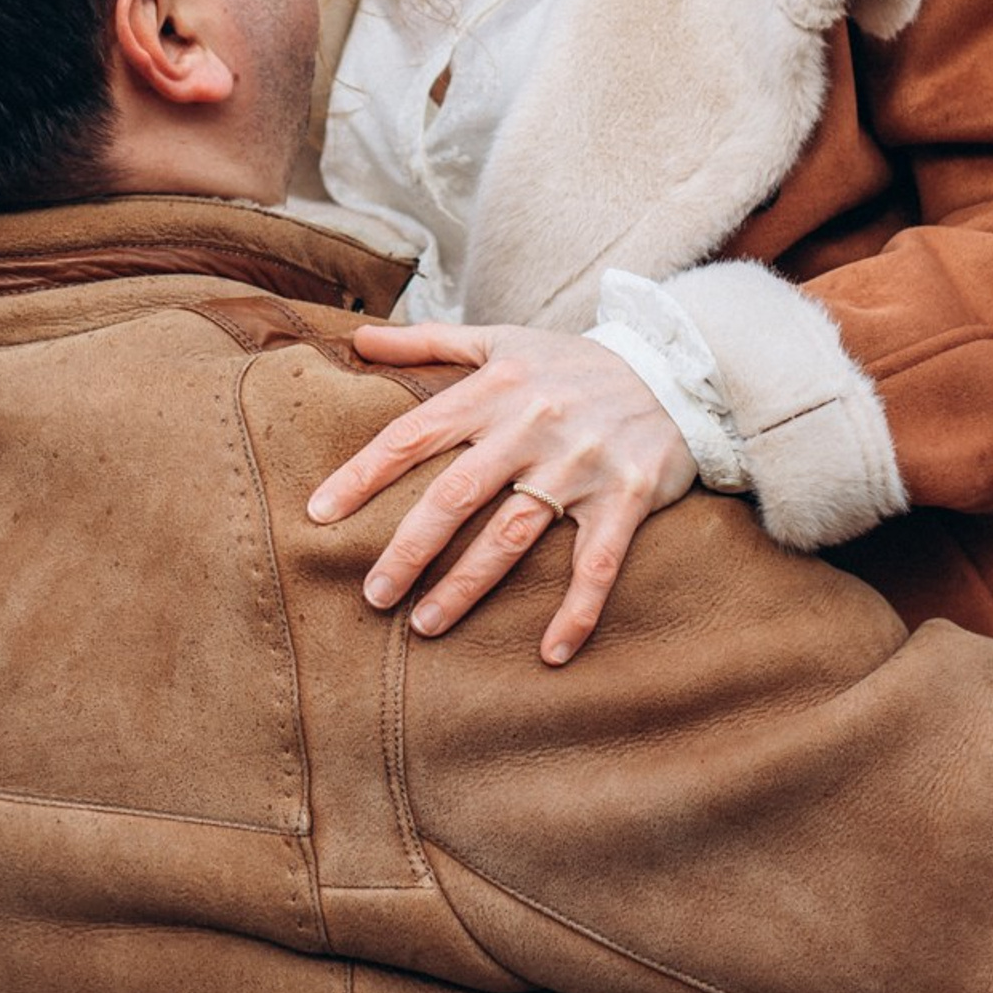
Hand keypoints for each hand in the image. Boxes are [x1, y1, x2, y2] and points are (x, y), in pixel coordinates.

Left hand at [308, 321, 695, 663]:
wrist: (672, 369)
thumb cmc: (571, 362)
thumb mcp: (501, 340)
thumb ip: (427, 342)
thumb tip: (358, 341)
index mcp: (494, 389)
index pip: (414, 433)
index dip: (363, 474)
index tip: (319, 514)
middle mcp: (531, 426)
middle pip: (456, 493)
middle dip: (409, 547)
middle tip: (373, 594)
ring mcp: (579, 465)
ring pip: (513, 535)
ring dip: (468, 586)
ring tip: (425, 625)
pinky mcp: (627, 498)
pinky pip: (597, 563)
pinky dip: (576, 610)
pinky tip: (550, 652)